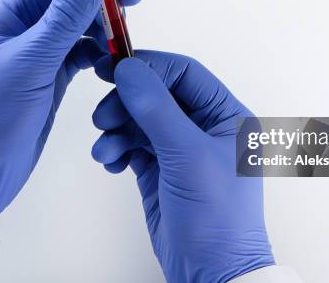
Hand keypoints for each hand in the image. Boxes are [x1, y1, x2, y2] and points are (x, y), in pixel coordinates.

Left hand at [0, 0, 142, 225]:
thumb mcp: (30, 61)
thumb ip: (64, 19)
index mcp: (8, 14)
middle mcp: (23, 29)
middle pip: (71, 3)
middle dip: (102, 7)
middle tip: (129, 24)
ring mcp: (38, 55)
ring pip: (78, 30)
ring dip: (102, 33)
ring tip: (122, 49)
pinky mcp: (50, 79)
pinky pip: (80, 56)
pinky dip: (97, 56)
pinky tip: (111, 65)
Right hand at [91, 51, 274, 281]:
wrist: (210, 271)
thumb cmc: (217, 217)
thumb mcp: (188, 155)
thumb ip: (157, 110)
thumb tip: (129, 70)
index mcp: (225, 115)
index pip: (184, 74)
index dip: (148, 66)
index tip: (112, 66)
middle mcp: (203, 127)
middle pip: (156, 95)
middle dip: (126, 103)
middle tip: (103, 117)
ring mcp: (180, 148)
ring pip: (139, 120)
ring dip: (116, 129)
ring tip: (105, 150)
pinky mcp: (160, 168)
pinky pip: (131, 144)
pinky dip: (116, 149)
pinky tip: (112, 163)